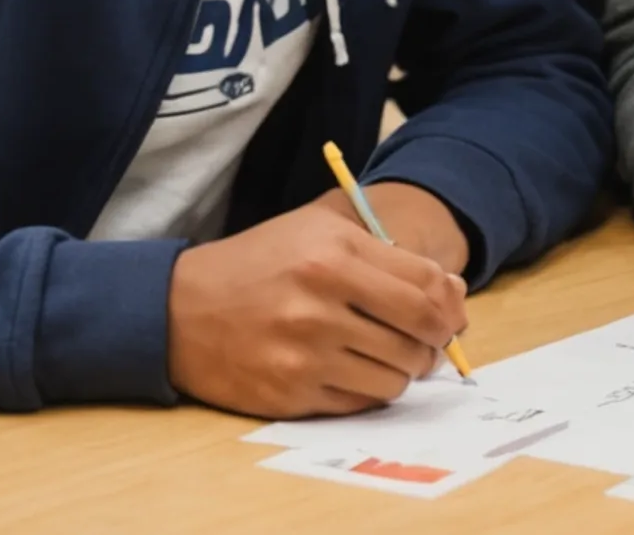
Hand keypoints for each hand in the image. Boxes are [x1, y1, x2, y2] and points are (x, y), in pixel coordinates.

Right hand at [168, 195, 470, 417]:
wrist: (179, 309)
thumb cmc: (261, 264)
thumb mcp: (319, 232)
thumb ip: (388, 255)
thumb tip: (454, 293)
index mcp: (334, 253)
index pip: (428, 287)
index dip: (451, 307)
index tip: (451, 318)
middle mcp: (321, 302)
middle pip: (420, 335)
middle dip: (435, 344)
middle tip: (428, 345)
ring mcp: (304, 352)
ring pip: (396, 376)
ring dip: (404, 371)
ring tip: (387, 358)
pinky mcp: (289, 392)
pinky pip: (360, 401)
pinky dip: (369, 391)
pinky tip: (355, 372)